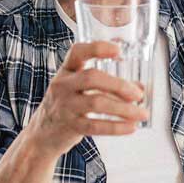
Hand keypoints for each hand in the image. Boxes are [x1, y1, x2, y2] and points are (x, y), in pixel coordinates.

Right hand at [26, 41, 149, 156]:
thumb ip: (108, 86)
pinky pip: (95, 126)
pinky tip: (131, 127)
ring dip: (123, 109)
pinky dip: (116, 127)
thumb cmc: (68, 106)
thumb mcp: (80, 90)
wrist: (41, 134)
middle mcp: (63, 85)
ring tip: (142, 113)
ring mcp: (64, 106)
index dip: (97, 48)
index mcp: (66, 71)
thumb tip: (140, 88)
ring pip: (96, 103)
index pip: (78, 52)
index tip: (118, 50)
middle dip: (119, 85)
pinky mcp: (69, 126)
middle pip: (92, 78)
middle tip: (138, 94)